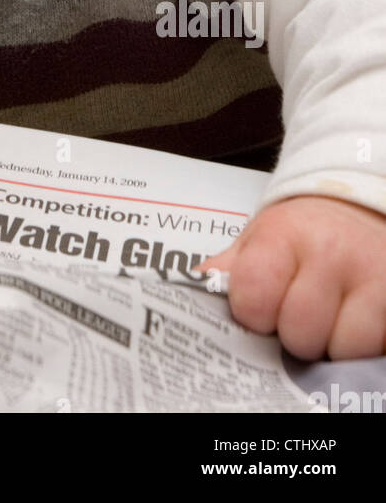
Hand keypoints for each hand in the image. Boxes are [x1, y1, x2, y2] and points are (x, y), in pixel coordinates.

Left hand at [197, 194, 385, 359]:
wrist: (357, 207)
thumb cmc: (302, 233)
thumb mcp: (260, 239)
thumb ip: (228, 270)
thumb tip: (190, 298)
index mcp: (282, 235)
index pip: (254, 298)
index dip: (254, 313)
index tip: (262, 305)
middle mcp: (330, 252)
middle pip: (299, 333)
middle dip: (295, 334)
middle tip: (300, 312)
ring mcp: (372, 275)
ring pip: (343, 349)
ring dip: (333, 343)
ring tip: (330, 317)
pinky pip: (375, 348)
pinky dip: (363, 346)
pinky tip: (354, 320)